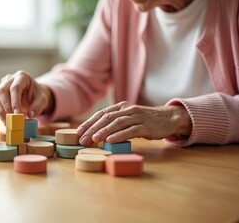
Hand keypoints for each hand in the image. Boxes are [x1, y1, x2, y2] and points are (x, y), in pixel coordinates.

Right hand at [0, 71, 53, 120]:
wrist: (33, 95)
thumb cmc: (38, 95)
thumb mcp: (43, 100)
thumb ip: (38, 107)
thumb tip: (30, 115)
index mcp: (22, 77)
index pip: (15, 88)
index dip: (15, 101)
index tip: (17, 114)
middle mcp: (9, 79)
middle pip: (2, 91)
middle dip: (6, 107)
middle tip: (12, 119)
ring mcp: (2, 86)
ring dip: (1, 111)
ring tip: (8, 122)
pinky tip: (6, 121)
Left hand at [77, 101, 191, 144]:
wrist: (168, 118)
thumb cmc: (145, 120)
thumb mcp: (129, 118)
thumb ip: (115, 123)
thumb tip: (96, 134)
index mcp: (121, 106)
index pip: (101, 113)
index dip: (89, 122)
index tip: (78, 131)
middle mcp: (128, 109)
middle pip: (106, 118)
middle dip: (92, 128)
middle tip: (82, 139)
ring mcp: (137, 117)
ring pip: (117, 123)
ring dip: (103, 131)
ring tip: (93, 139)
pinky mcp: (146, 126)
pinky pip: (130, 130)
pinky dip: (119, 135)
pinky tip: (110, 140)